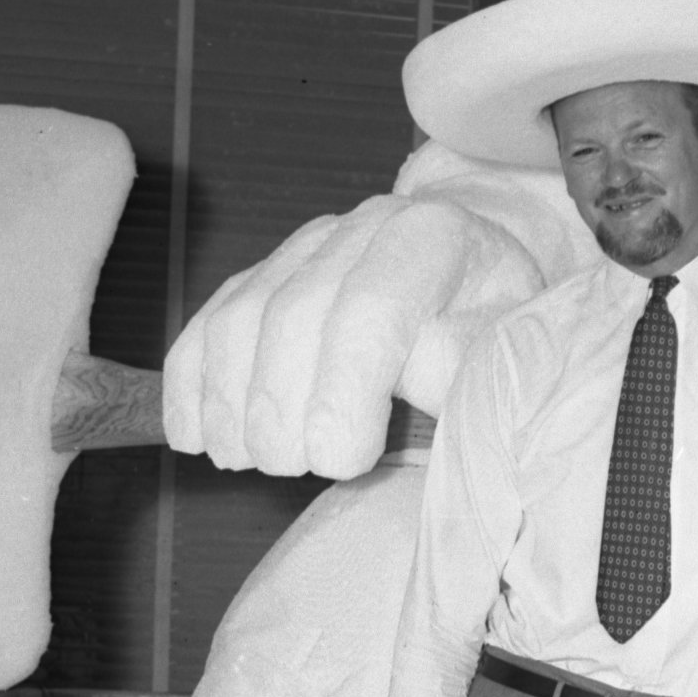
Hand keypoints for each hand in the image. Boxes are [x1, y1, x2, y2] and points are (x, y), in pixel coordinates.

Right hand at [163, 158, 576, 479]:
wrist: (478, 277)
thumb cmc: (493, 332)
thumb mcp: (505, 354)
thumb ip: (463, 375)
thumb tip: (412, 402)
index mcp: (432, 239)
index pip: (369, 308)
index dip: (342, 391)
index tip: (341, 463)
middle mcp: (362, 228)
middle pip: (293, 313)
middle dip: (280, 405)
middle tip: (292, 469)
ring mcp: (306, 247)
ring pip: (240, 317)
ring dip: (231, 401)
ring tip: (249, 461)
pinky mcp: (264, 275)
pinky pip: (210, 323)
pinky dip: (192, 385)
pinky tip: (194, 438)